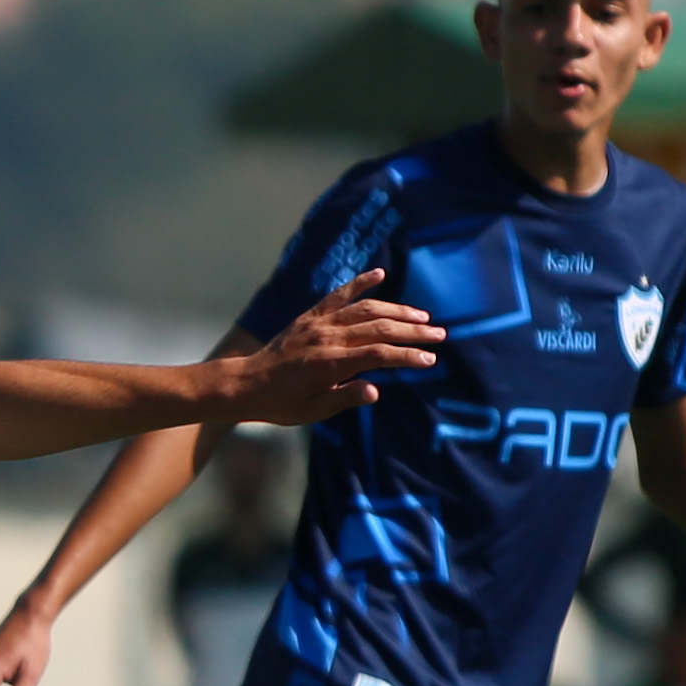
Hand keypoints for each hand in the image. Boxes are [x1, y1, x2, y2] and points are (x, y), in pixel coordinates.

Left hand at [225, 270, 440, 424]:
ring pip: (366, 309)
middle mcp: (327, 337)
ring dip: (397, 310)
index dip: (408, 356)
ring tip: (422, 316)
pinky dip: (360, 283)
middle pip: (380, 328)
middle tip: (440, 335)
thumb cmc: (281, 404)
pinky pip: (338, 295)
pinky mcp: (310, 316)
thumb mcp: (313, 411)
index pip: (380, 355)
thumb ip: (345, 398)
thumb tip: (375, 390)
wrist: (245, 384)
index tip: (430, 360)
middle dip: (414, 331)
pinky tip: (380, 274)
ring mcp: (319, 323)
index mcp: (330, 363)